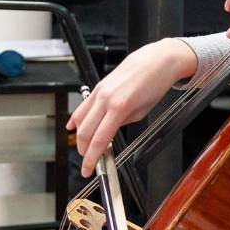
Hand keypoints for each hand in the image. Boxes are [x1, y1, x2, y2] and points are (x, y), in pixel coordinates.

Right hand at [66, 38, 196, 177]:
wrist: (157, 60)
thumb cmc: (155, 83)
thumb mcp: (142, 111)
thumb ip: (123, 123)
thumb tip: (109, 132)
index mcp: (119, 108)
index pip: (100, 140)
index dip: (91, 158)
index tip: (88, 169)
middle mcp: (106, 99)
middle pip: (85, 132)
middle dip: (84, 150)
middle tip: (88, 160)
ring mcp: (100, 91)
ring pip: (80, 119)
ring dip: (80, 136)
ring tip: (84, 147)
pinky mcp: (99, 86)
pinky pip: (83, 105)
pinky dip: (76, 118)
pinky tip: (72, 126)